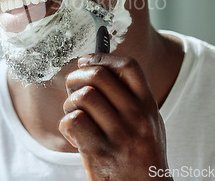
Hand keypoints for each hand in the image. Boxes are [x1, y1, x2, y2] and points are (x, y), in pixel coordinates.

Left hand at [58, 53, 171, 179]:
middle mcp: (137, 117)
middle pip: (97, 76)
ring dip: (70, 104)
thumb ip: (131, 97)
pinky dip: (66, 125)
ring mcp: (120, 136)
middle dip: (76, 77)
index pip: (128, 66)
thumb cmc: (141, 157)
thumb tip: (99, 64)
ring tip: (75, 117)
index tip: (86, 62)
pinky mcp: (100, 153)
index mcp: (148, 106)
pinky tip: (75, 136)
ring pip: (82, 97)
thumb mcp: (148, 124)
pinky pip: (72, 121)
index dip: (102, 57)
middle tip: (72, 88)